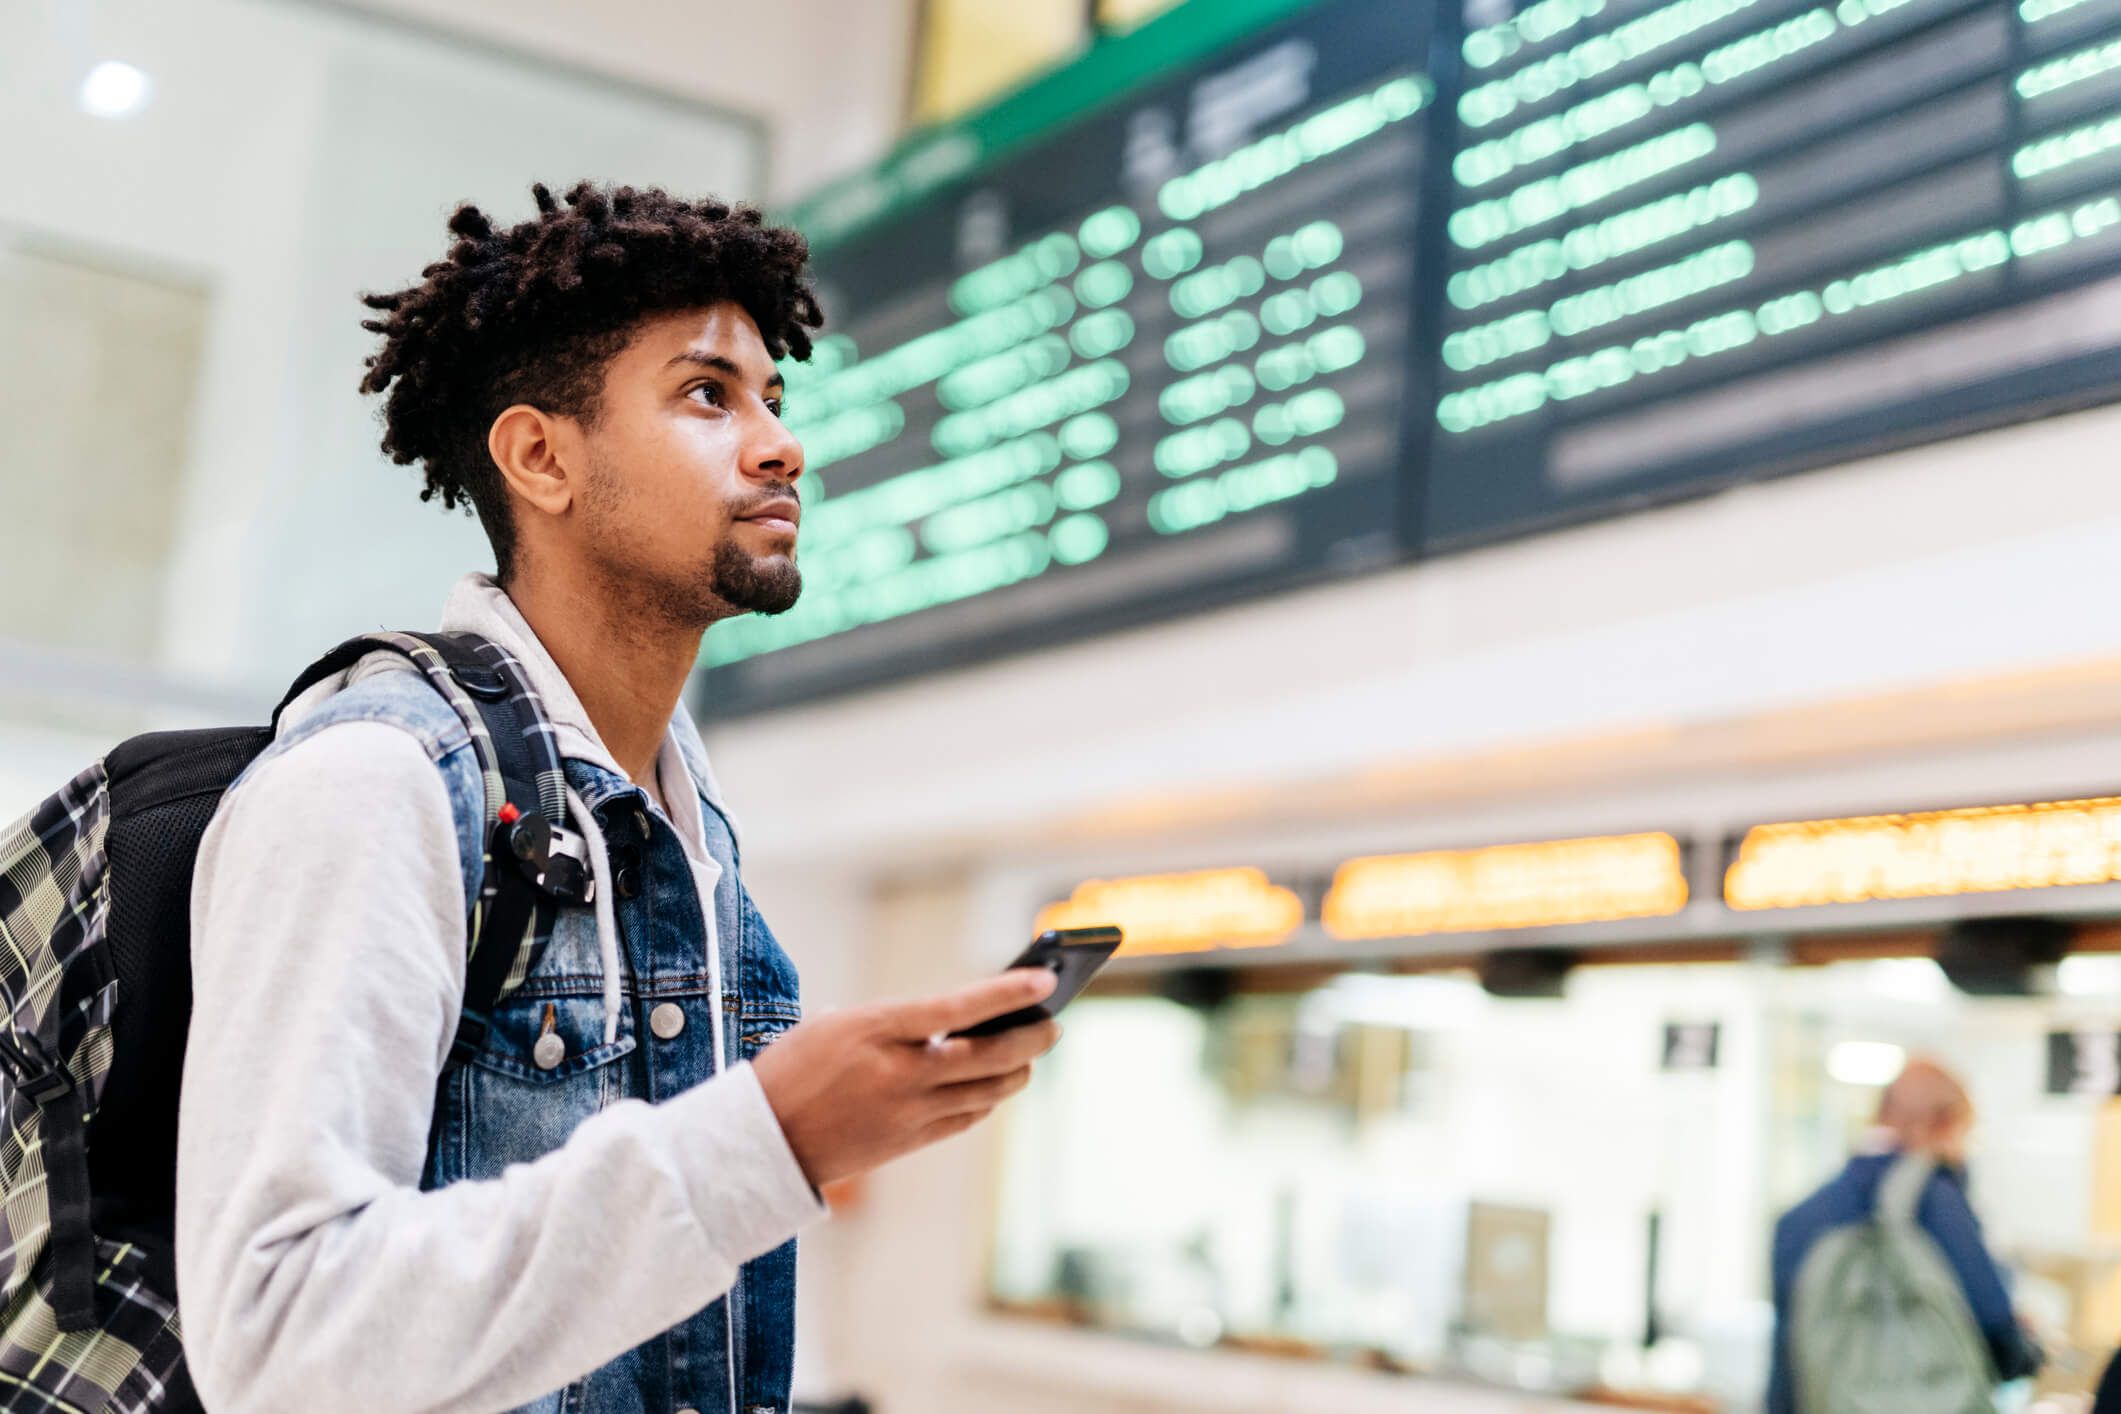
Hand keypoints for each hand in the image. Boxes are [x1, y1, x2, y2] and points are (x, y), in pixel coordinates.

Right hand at [751, 969, 1061, 1188]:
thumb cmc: (792, 1068)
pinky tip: (995, 1086)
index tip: (1046, 979)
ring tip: (1030, 1053)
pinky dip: (988, 1100)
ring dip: (1017, 1070)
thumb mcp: (836, 1023)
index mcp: (878, 1030)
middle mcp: (900, 1074)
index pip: (960, 1008)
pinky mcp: (908, 1144)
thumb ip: (897, 1022)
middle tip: (1053, 1023)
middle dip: (1032, 1037)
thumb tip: (956, 1022)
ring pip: (988, 1091)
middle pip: (991, 1055)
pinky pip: (967, 1119)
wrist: (759, 1140)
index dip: (1009, 992)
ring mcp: (908, 1114)